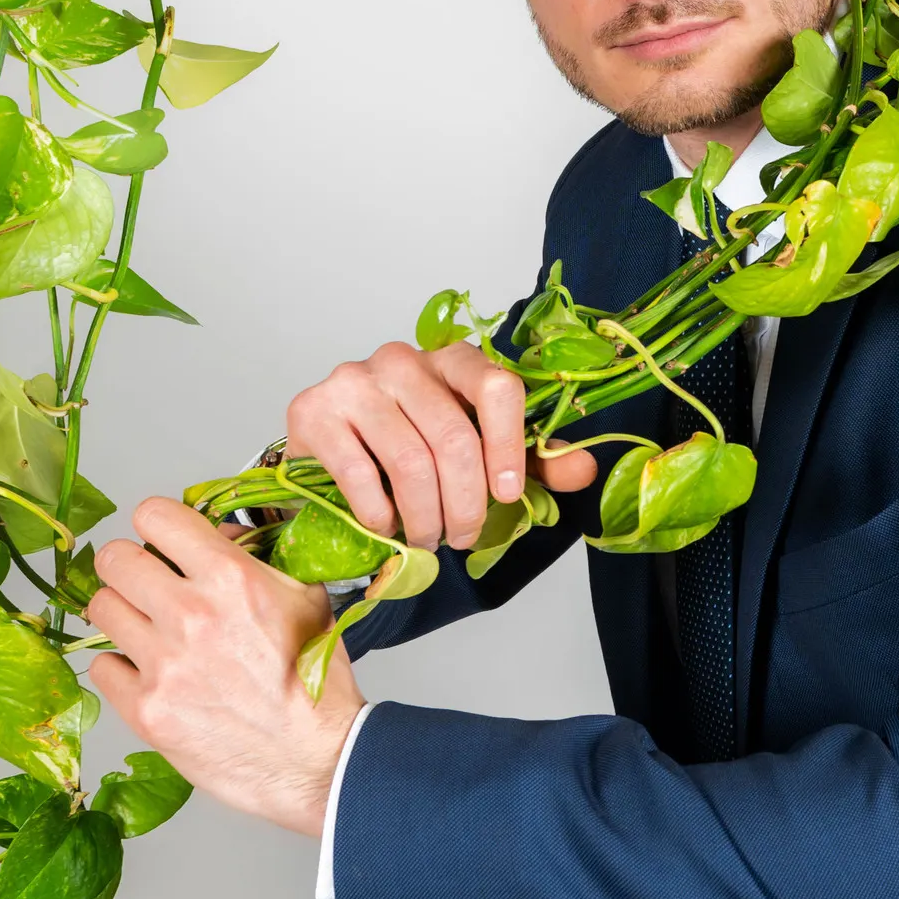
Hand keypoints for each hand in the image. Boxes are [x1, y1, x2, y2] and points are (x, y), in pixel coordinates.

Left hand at [85, 497, 363, 837]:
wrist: (319, 761)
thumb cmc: (318, 684)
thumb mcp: (306, 599)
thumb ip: (257, 558)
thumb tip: (214, 534)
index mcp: (232, 579)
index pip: (154, 515)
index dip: (157, 526)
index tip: (164, 544)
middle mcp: (191, 615)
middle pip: (112, 559)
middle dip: (130, 567)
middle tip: (147, 587)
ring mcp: (164, 665)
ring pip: (100, 608)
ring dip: (123, 615)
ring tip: (150, 633)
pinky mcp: (147, 710)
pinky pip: (102, 667)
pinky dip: (123, 669)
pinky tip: (152, 676)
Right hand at [285, 339, 597, 550]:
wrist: (328, 458)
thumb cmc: (411, 451)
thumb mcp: (480, 454)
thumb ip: (532, 461)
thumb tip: (586, 469)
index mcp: (453, 360)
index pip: (496, 385)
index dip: (509, 445)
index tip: (508, 495)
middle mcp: (402, 359)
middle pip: (454, 436)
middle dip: (467, 503)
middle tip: (464, 538)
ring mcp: (353, 381)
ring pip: (411, 461)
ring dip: (426, 517)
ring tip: (428, 540)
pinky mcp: (312, 411)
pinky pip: (360, 474)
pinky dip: (380, 514)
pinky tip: (386, 526)